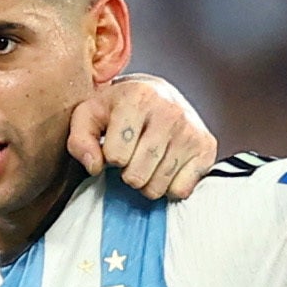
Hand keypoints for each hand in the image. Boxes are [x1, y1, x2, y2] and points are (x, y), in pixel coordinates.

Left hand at [66, 72, 218, 198]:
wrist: (159, 95)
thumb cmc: (117, 111)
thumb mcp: (89, 117)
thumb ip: (79, 140)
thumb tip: (94, 167)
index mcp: (139, 97)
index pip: (115, 156)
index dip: (110, 157)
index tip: (115, 144)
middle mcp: (170, 111)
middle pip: (136, 176)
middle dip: (127, 174)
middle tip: (132, 157)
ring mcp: (191, 130)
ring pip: (158, 187)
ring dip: (148, 182)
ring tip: (148, 161)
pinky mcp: (207, 147)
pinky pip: (181, 190)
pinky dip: (170, 187)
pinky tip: (167, 166)